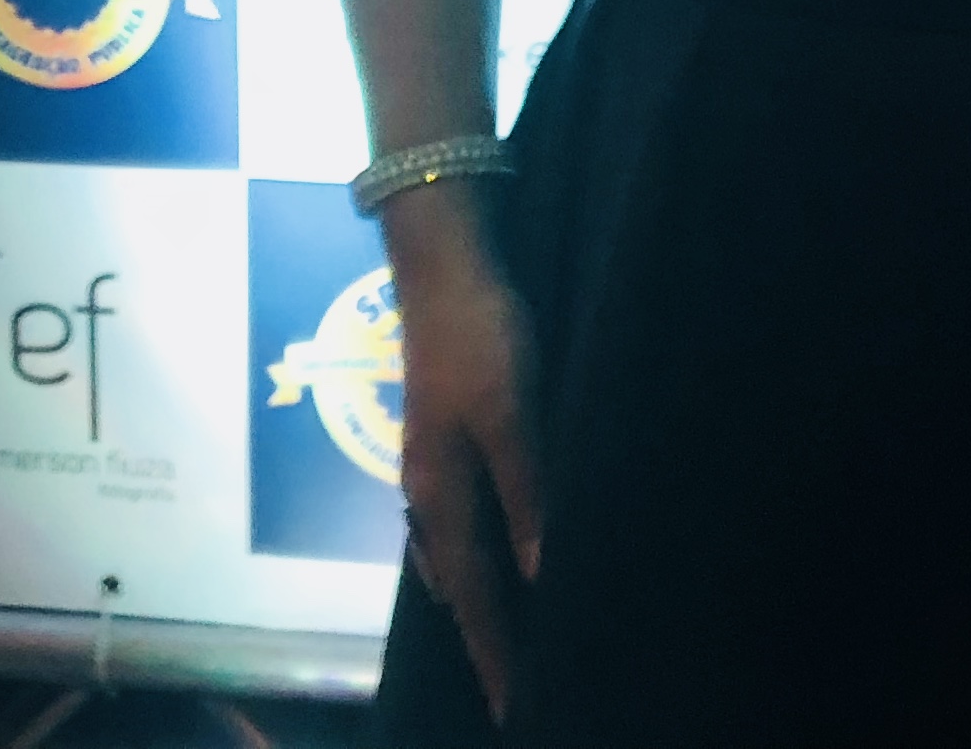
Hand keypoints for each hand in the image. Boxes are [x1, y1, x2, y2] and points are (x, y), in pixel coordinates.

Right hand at [379, 182, 544, 717]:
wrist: (443, 266)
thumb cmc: (483, 340)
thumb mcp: (513, 416)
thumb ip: (529, 495)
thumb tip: (542, 576)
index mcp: (442, 498)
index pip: (476, 600)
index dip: (498, 656)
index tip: (518, 713)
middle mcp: (427, 495)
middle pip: (459, 590)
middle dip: (487, 643)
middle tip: (517, 696)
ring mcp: (430, 468)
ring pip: (456, 560)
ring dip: (481, 605)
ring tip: (507, 648)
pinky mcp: (444, 441)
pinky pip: (458, 527)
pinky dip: (475, 562)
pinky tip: (493, 560)